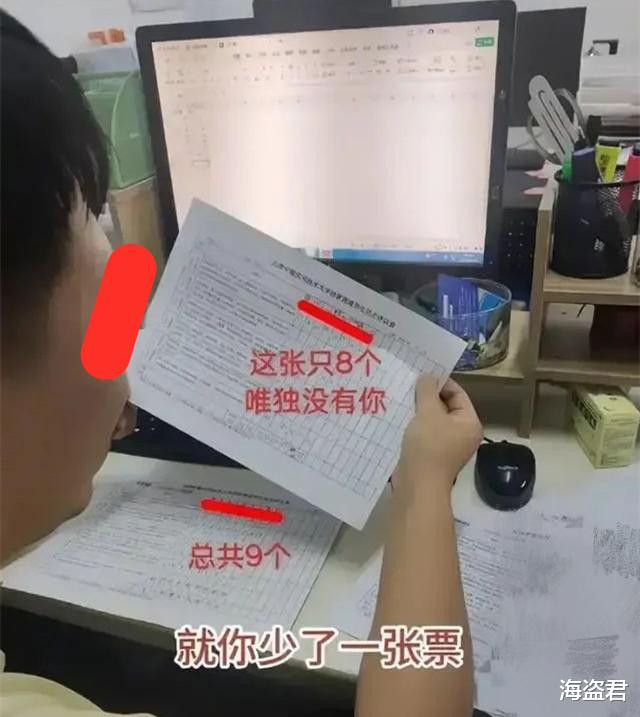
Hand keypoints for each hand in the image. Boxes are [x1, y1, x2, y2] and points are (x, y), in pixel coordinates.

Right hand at [393, 376, 481, 501]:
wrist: (418, 485)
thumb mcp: (428, 413)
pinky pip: (425, 432)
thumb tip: (427, 377)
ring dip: (418, 409)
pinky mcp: (432, 454)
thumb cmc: (428, 446)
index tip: (421, 375)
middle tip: (408, 384)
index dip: (440, 382)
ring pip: (433, 420)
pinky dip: (414, 424)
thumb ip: (428, 391)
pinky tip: (399, 416)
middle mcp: (462, 434)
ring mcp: (447, 446)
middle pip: (445, 406)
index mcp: (469, 423)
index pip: (458, 394)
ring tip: (401, 398)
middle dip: (427, 396)